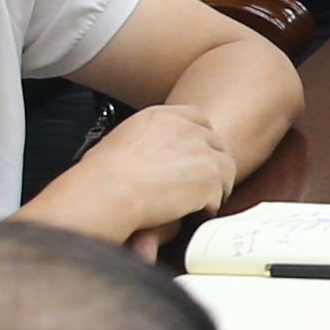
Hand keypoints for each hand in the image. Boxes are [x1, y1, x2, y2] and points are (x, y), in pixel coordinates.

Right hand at [67, 101, 239, 232]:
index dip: (203, 138)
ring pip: (226, 168)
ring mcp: (202, 152)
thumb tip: (149, 152)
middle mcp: (186, 130)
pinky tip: (195, 213)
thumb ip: (146, 138)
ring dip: (216, 186)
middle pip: (216, 143)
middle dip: (211, 164)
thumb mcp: (122, 139)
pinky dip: (210, 207)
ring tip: (202, 202)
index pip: (198, 118)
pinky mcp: (210, 177)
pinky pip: (220, 194)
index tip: (200, 153)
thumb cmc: (103, 175)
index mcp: (162, 116)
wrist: (109, 192)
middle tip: (201, 184)